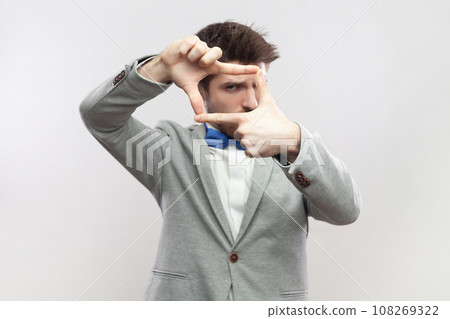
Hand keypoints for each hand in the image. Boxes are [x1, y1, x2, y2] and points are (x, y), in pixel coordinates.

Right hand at [139, 35, 259, 114]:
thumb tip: (199, 114)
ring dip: (192, 55)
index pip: (231, 69)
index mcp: (213, 68)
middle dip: (206, 58)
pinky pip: (192, 43)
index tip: (258, 70)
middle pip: (216, 52)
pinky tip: (182, 53)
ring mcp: (202, 46)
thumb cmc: (181, 75)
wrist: (167, 65)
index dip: (244, 70)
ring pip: (202, 48)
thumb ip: (195, 99)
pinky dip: (185, 50)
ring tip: (187, 59)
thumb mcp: (188, 87)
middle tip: (197, 64)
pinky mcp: (193, 39)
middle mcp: (210, 56)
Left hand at [194, 70, 300, 160]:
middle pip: (236, 132)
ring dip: (250, 140)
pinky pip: (247, 151)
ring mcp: (246, 143)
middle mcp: (242, 131)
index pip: (221, 118)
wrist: (288, 137)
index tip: (195, 117)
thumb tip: (259, 71)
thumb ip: (261, 87)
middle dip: (246, 131)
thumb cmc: (277, 119)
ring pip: (241, 142)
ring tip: (262, 136)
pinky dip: (254, 149)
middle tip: (259, 129)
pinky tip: (263, 144)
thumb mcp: (268, 102)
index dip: (207, 118)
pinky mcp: (251, 152)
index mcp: (243, 118)